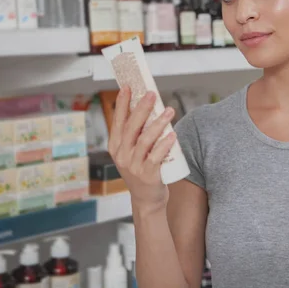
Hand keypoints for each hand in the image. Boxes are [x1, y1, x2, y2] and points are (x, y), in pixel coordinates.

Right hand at [108, 87, 176, 211]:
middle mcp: (122, 155)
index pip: (118, 121)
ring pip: (144, 140)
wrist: (147, 200)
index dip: (122, 103)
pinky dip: (164, 144)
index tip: (128, 87)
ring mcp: (133, 166)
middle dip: (142, 108)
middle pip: (131, 127)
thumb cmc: (143, 170)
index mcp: (116, 147)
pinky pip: (156, 157)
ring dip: (158, 123)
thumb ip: (136, 134)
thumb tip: (148, 107)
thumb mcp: (133, 152)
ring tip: (170, 110)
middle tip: (152, 94)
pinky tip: (172, 134)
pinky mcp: (148, 175)